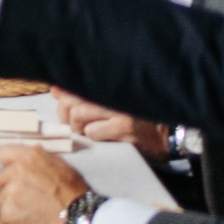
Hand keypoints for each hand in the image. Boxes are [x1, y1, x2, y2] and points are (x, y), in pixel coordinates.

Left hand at [0, 146, 87, 223]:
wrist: (79, 221)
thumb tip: (32, 149)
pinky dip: (15, 220)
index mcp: (28, 158)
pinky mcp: (8, 215)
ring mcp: (9, 195)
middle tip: (29, 196)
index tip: (18, 174)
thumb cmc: (74, 193)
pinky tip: (31, 221)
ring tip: (33, 211)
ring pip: (3, 198)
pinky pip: (5, 216)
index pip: (4, 154)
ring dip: (13, 204)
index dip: (11, 164)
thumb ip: (41, 156)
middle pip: (1, 178)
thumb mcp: (61, 165)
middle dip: (11, 186)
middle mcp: (15, 173)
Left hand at [52, 90, 168, 157]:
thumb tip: (56, 90)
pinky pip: (93, 132)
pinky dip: (92, 136)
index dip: (62, 93)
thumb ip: (84, 96)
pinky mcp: (124, 127)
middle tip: (72, 123)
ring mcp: (118, 110)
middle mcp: (113, 94)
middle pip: (71, 101)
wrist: (167, 134)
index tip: (58, 97)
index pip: (75, 85)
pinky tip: (102, 137)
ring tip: (88, 131)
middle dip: (66, 115)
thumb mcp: (112, 102)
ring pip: (78, 115)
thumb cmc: (136, 118)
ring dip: (78, 128)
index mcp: (109, 86)